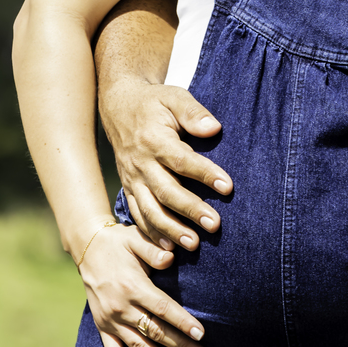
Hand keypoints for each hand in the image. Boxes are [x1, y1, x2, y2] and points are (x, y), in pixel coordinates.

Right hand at [78, 221, 207, 346]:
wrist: (88, 247)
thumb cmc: (119, 242)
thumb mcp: (136, 239)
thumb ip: (153, 250)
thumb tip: (171, 257)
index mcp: (133, 287)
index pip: (163, 309)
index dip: (182, 322)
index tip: (201, 334)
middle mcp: (121, 308)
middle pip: (155, 332)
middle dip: (180, 346)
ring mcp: (111, 320)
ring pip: (138, 346)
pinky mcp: (102, 327)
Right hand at [97, 73, 232, 250]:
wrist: (119, 107)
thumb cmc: (154, 103)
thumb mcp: (173, 96)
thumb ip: (193, 112)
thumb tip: (213, 128)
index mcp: (154, 140)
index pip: (182, 160)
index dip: (205, 174)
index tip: (228, 187)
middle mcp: (141, 163)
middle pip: (166, 191)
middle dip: (190, 210)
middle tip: (215, 225)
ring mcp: (133, 179)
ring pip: (150, 210)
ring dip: (171, 229)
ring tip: (194, 245)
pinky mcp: (129, 189)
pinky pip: (138, 215)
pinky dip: (151, 234)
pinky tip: (168, 249)